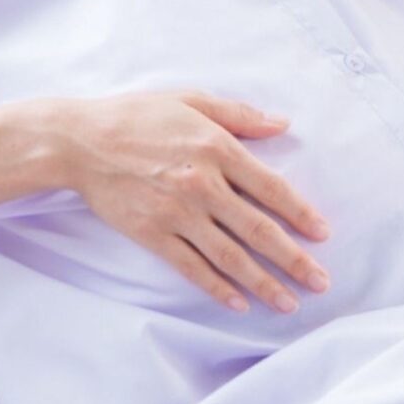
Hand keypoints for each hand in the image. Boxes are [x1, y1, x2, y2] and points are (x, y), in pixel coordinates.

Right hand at [58, 89, 330, 313]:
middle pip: (259, 230)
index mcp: (217, 149)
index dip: (301, 214)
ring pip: (230, 257)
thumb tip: (283, 123)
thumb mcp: (192, 100)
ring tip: (290, 302)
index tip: (323, 234)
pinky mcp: (153, 235)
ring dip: (264, 283)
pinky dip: (218, 288)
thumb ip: (240, 114)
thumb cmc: (138, 116)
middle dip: (294, 259)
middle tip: (321, 282)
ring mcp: (177, 214)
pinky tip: (240, 303)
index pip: (272, 189)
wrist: (80, 142)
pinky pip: (193, 268)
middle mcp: (203, 185)